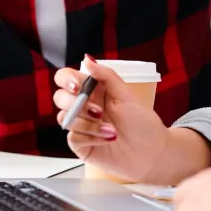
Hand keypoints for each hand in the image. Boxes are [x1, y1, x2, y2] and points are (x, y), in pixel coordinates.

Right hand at [54, 55, 170, 182]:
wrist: (150, 152)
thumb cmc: (142, 122)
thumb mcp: (126, 94)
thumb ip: (106, 76)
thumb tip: (88, 59)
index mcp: (96, 90)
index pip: (68, 78)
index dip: (66, 79)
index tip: (77, 86)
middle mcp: (86, 106)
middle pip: (60, 98)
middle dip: (77, 103)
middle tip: (98, 111)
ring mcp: (82, 126)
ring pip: (66, 118)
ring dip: (89, 123)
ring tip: (110, 129)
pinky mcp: (81, 144)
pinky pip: (73, 137)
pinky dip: (90, 137)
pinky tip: (106, 139)